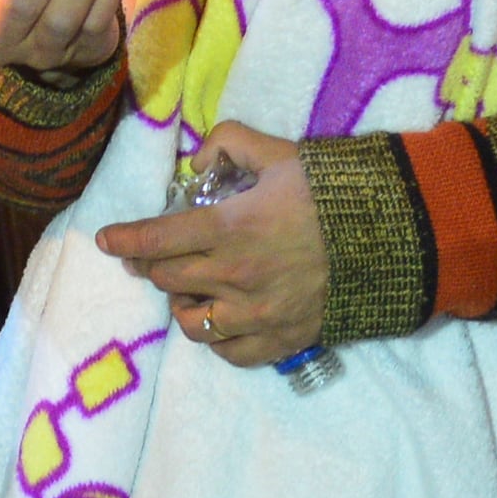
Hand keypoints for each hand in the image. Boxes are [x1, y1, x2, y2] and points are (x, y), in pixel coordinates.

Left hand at [95, 125, 326, 364]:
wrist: (392, 239)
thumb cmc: (331, 192)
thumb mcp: (280, 153)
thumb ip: (230, 145)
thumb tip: (196, 161)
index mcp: (230, 229)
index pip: (157, 239)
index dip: (124, 239)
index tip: (105, 240)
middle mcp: (235, 277)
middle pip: (167, 278)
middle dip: (149, 265)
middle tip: (147, 258)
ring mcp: (256, 315)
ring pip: (191, 322)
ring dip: (180, 303)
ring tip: (186, 289)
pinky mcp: (280, 341)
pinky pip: (229, 353)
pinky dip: (216, 338)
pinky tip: (219, 321)